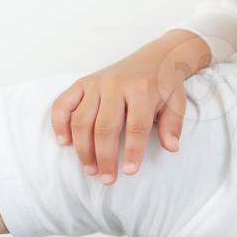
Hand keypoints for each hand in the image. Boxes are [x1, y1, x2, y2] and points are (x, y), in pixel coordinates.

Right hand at [50, 30, 210, 183]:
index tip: (129, 172)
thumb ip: (173, 125)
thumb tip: (172, 147)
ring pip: (82, 120)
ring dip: (83, 148)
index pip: (136, 126)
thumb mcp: (177, 102)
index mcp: (141, 90)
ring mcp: (96, 83)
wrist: (155, 58)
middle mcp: (115, 85)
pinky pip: (63, 103)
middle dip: (104, 156)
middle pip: (105, 127)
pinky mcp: (82, 82)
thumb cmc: (164, 84)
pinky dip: (59, 123)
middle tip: (106, 179)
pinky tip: (64, 142)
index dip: (132, 151)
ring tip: (90, 169)